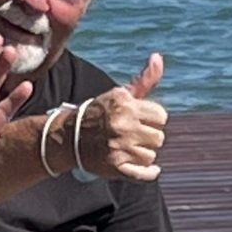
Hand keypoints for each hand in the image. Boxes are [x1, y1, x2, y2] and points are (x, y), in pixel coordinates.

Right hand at [80, 55, 167, 182]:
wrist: (70, 137)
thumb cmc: (101, 113)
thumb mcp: (121, 95)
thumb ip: (144, 79)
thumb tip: (158, 57)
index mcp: (125, 106)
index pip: (161, 117)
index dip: (152, 119)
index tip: (139, 121)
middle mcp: (122, 126)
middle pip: (159, 138)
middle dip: (148, 137)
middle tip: (132, 136)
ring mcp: (118, 148)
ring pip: (151, 155)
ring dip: (143, 153)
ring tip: (128, 148)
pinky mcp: (115, 167)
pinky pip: (145, 174)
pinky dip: (149, 173)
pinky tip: (150, 169)